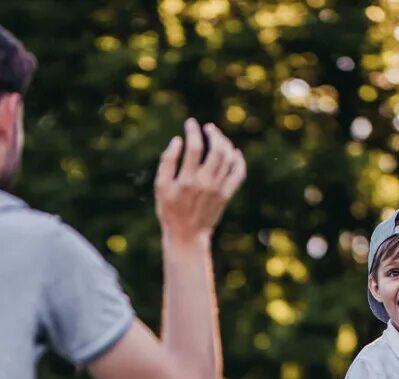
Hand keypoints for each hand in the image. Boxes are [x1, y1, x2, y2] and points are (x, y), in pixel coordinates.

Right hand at [154, 118, 245, 244]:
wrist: (187, 235)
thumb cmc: (170, 210)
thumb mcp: (160, 186)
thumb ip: (167, 162)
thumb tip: (177, 140)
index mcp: (187, 180)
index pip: (194, 147)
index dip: (193, 131)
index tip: (190, 123)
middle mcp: (205, 183)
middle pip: (216, 150)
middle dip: (213, 134)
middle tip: (208, 127)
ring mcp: (218, 189)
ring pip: (228, 159)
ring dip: (225, 143)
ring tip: (217, 137)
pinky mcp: (226, 195)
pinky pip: (238, 174)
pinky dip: (239, 161)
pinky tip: (234, 153)